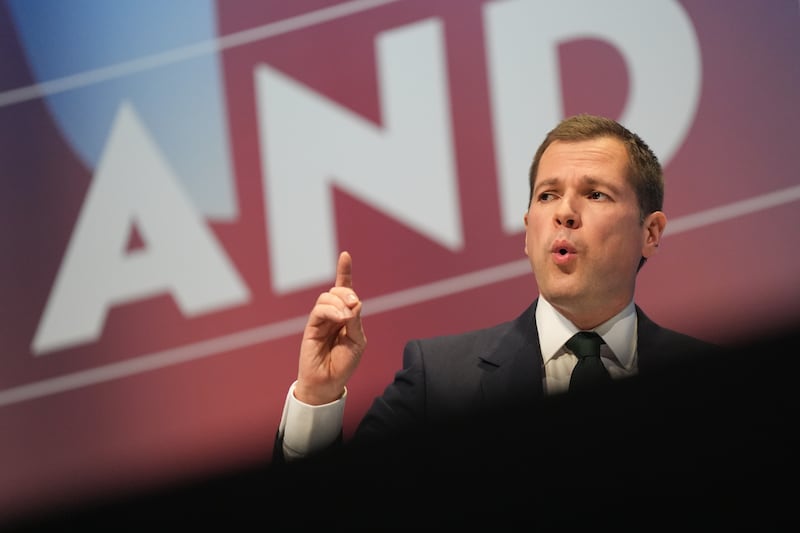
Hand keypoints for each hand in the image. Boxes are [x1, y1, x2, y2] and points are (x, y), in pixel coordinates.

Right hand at [294, 251, 366, 404]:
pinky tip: (339, 318)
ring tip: (345, 318)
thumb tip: (354, 301)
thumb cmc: (344, 364)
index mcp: (346, 316)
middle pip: (337, 291)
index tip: (345, 255)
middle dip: (347, 292)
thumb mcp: (357, 342)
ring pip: (327, 297)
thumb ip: (355, 322)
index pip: (345, 290)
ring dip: (339, 303)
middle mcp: (333, 315)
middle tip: (354, 305)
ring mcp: (321, 320)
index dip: (344, 272)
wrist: (328, 382)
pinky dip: (331, 310)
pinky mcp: (311, 327)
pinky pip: (319, 310)